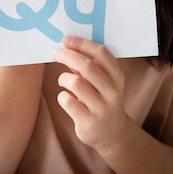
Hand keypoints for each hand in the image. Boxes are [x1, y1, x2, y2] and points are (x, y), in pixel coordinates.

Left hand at [51, 35, 128, 149]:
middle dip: (67, 55)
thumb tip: (67, 47)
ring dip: (63, 78)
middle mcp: (112, 91)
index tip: (66, 39)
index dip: (82, 44)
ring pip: (75, 82)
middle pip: (86, 65)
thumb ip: (90, 67)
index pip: (101, 53)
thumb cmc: (102, 100)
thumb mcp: (104, 83)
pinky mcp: (89, 121)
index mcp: (117, 77)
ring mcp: (102, 108)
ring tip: (64, 81)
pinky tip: (67, 98)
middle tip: (55, 53)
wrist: (112, 133)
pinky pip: (67, 101)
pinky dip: (62, 96)